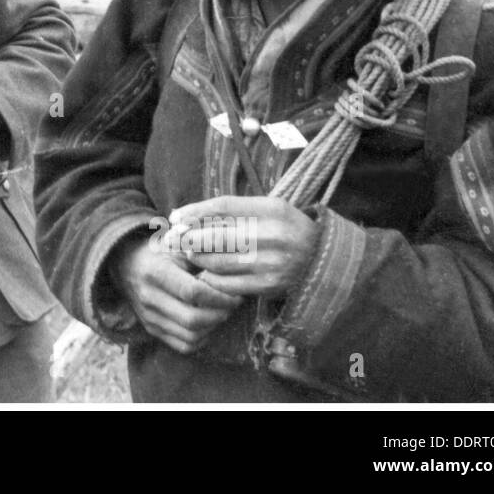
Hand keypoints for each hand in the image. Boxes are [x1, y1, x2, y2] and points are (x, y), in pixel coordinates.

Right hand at [112, 234, 243, 354]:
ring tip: (221, 312)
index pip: (193, 292)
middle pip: (193, 319)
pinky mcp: (152, 329)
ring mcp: (149, 316)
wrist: (127, 263)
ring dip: (213, 327)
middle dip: (220, 314)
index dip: (219, 297)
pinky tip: (207, 323)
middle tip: (231, 305)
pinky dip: (201, 339)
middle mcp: (149, 298)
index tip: (234, 294)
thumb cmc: (159, 251)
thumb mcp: (177, 244)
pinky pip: (182, 345)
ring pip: (190, 336)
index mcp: (156, 272)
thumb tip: (229, 265)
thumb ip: (201, 253)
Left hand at [168, 196, 319, 298]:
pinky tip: (203, 273)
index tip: (174, 217)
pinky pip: (228, 284)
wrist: (322, 260)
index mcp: (274, 209)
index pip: (223, 206)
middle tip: (172, 240)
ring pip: (219, 261)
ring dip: (197, 258)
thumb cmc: (284, 229)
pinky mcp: (269, 286)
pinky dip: (210, 279)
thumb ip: (229, 210)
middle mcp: (274, 235)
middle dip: (189, 238)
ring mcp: (272, 263)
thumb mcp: (265, 209)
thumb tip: (181, 216)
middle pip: (217, 235)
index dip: (194, 212)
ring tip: (187, 254)